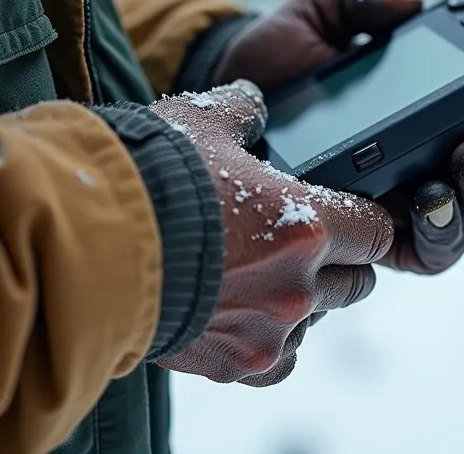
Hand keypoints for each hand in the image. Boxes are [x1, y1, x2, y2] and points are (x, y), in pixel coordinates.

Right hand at [150, 81, 394, 386]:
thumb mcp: (199, 120)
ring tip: (254, 276)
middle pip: (356, 283)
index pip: (379, 231)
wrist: (84, 247)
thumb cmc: (147, 179)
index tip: (354, 215)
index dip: (369, 221)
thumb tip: (253, 99)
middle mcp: (298, 284)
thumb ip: (241, 108)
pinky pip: (276, 361)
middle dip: (339, 263)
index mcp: (308, 225)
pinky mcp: (233, 364)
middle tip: (302, 244)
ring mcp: (268, 331)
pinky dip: (265, 340)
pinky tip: (239, 316)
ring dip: (297, 302)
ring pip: (313, 321)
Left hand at [213, 0, 463, 276]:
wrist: (226, 86)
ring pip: (452, 230)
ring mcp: (391, 206)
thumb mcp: (324, 12)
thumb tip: (406, 4)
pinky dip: (418, 239)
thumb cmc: (283, 50)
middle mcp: (421, 167)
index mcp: (431, 117)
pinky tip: (403, 216)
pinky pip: (405, 254)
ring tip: (440, 186)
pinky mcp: (356, 234)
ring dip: (459, 211)